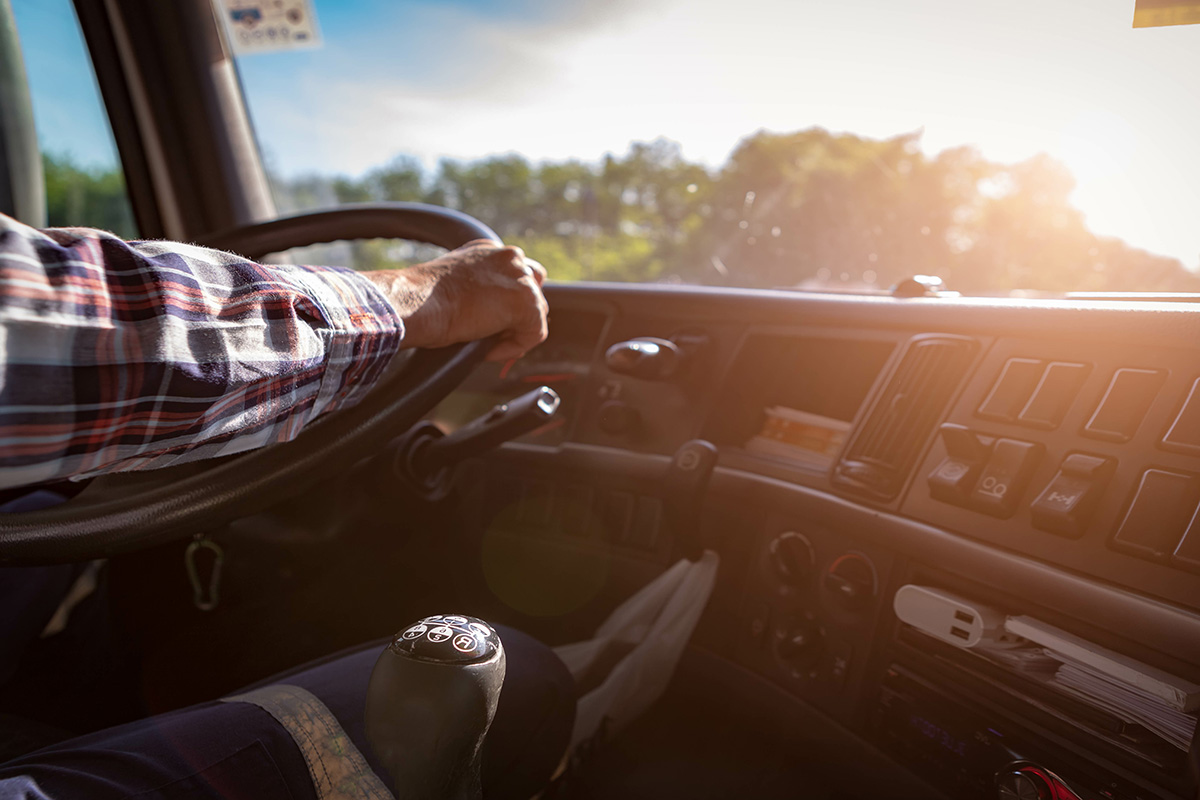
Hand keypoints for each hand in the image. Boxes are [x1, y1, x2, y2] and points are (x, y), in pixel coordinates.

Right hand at [362, 240, 548, 361]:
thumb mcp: (453, 285)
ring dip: (514, 333)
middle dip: (516, 317)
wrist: (418, 303)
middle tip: (491, 336)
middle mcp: (509, 257)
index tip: (491, 323)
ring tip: (486, 344)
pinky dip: (514, 348)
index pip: (516, 275)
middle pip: (532, 292)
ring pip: (534, 314)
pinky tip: (487, 350)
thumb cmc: (423, 300)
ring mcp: (521, 278)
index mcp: (490, 250)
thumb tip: (491, 316)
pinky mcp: (526, 303)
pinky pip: (533, 334)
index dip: (507, 303)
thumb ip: (477, 289)